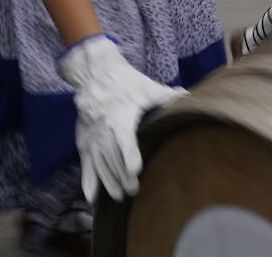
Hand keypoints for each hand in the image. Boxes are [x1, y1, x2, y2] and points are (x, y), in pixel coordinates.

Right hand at [57, 35, 186, 201]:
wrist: (94, 73)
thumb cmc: (124, 81)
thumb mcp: (146, 87)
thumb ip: (167, 96)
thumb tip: (189, 96)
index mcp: (119, 118)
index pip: (124, 141)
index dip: (129, 157)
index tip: (135, 171)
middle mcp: (102, 130)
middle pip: (112, 157)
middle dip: (122, 176)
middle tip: (133, 191)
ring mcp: (91, 137)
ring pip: (99, 164)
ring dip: (108, 181)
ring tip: (119, 196)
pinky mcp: (83, 140)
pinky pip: (85, 164)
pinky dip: (87, 181)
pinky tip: (92, 198)